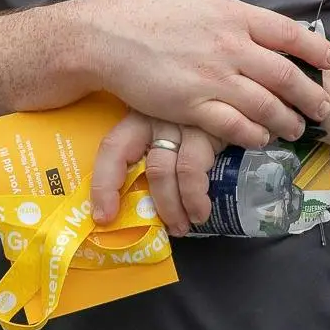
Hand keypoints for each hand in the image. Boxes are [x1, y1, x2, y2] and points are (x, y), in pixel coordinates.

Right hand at [73, 0, 329, 149]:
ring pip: (265, 104)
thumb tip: (252, 27)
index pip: (287, 33)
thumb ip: (228, 18)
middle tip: (324, 107)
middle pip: (284, 74)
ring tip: (297, 129)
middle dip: (309, 93)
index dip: (315, 49)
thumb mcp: (197, 4)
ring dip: (286, 119)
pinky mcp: (193, 106)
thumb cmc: (148, 16)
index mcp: (233, 15)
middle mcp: (230, 45)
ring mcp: (213, 77)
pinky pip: (234, 126)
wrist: (107, 37)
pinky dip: (254, 134)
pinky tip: (262, 138)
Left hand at [89, 109, 220, 236]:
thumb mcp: (163, 134)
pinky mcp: (215, 127)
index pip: (114, 148)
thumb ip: (148, 162)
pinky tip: (205, 208)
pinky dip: (200, 196)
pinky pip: (204, 168)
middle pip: (155, 167)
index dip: (105, 184)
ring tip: (191, 221)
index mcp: (138, 120)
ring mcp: (189, 123)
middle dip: (163, 205)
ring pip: (181, 170)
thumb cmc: (190, 124)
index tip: (104, 217)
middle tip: (171, 228)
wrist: (225, 101)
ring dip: (185, 204)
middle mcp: (161, 119)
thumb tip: (126, 210)